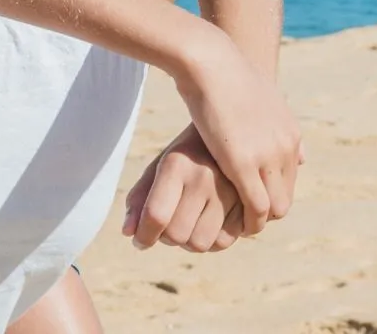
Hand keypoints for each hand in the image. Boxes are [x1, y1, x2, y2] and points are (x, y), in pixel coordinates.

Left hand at [125, 124, 243, 251]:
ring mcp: (229, 190)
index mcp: (176, 164)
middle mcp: (203, 177)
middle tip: (166, 228)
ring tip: (187, 226)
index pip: (156, 215)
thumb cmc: (187, 154)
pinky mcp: (248, 202)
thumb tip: (128, 233)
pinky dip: (211, 242)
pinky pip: (224, 242)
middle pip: (177, 235)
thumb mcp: (160, 165)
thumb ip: (140, 197)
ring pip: (200, 244)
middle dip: (165, 238)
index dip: (143, 236)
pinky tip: (207, 226)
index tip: (140, 241)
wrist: (232, 133)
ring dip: (188, 243)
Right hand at [170, 29, 301, 237]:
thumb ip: (278, 126)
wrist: (211, 61)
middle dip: (263, 214)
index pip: (289, 183)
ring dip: (255, 222)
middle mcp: (286, 148)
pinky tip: (227, 223)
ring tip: (230, 225)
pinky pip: (255, 207)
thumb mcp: (262, 99)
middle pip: (284, 199)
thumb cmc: (225, 76)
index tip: (244, 204)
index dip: (268, 197)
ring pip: (273, 208)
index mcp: (290, 135)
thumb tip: (298, 153)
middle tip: (235, 219)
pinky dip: (246, 221)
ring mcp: (268, 156)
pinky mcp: (244, 164)